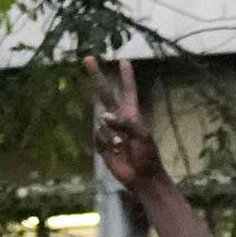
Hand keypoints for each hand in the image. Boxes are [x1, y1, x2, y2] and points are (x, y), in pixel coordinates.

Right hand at [83, 54, 163, 186]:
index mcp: (132, 113)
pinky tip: (114, 152)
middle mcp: (118, 118)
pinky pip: (97, 137)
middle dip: (96, 76)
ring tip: (121, 146)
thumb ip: (124, 123)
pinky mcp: (102, 145)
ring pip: (99, 121)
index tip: (124, 60)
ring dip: (109, 133)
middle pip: (104, 94)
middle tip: (87, 58)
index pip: (128, 90)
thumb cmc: (147, 155)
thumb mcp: (141, 135)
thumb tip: (103, 116)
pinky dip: (105, 143)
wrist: (142, 178)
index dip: (126, 76)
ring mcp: (109, 131)